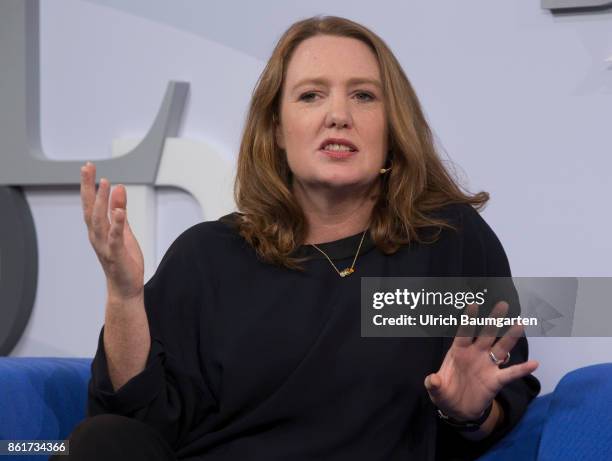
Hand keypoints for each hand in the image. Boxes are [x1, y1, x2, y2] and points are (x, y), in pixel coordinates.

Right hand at [80, 162, 144, 300]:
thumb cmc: (123, 259)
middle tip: (88, 168)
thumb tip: (118, 188)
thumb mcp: (123, 229)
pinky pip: (116, 238)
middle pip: (90, 208)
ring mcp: (105, 245)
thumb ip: (119, 209)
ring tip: (105, 184)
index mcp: (98, 229)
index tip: (88, 167)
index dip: (88, 185)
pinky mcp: (117, 254)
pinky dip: (117, 224)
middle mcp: (97, 236)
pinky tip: (120, 212)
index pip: (90, 203)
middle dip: (89, 188)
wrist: (125, 287)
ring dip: (102, 202)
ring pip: (100, 221)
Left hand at [424, 301, 538, 421]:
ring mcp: (487, 366)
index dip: (469, 320)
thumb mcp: (436, 389)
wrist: (457, 409)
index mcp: (459, 351)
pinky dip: (522, 369)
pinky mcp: (496, 380)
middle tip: (503, 304)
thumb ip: (434, 383)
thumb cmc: (445, 392)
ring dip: (510, 337)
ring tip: (520, 324)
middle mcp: (475, 354)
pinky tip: (534, 364)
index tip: (474, 304)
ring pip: (501, 348)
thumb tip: (432, 380)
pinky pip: (511, 373)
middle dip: (493, 320)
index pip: (464, 333)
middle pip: (486, 334)